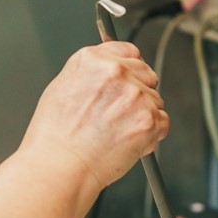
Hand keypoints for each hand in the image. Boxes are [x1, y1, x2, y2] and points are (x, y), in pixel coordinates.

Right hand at [22, 42, 169, 188]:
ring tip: (117, 131)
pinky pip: (163, 121)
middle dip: (138, 92)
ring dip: (143, 115)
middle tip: (119, 114)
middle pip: (146, 74)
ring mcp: (135, 96)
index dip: (129, 70)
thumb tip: (110, 69)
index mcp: (93, 59)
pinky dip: (152, 134)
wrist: (60, 166)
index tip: (128, 81)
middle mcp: (116, 73)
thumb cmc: (55, 136)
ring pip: (155, 99)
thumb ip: (92, 73)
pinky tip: (128, 140)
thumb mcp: (63, 87)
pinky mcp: (148, 120)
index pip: (129, 51)